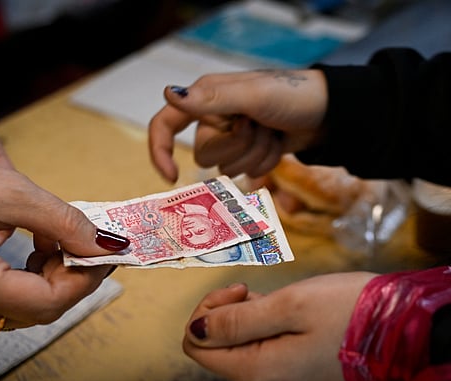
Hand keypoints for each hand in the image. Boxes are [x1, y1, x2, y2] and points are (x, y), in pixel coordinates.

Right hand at [0, 137, 127, 328]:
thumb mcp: (11, 191)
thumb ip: (64, 221)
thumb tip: (107, 245)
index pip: (46, 302)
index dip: (84, 280)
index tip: (105, 252)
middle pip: (40, 310)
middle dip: (72, 277)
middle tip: (87, 242)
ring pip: (29, 308)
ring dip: (54, 276)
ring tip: (56, 238)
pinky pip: (11, 302)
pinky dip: (34, 278)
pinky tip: (38, 247)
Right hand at [148, 69, 328, 182]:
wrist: (329, 112)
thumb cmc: (292, 95)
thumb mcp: (252, 95)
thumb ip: (210, 99)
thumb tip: (168, 94)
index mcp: (206, 98)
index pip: (165, 123)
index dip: (161, 150)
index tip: (171, 177)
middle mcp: (214, 117)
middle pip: (204, 156)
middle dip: (236, 148)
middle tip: (257, 126)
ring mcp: (231, 137)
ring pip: (227, 168)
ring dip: (254, 155)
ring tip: (272, 133)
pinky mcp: (248, 152)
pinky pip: (246, 173)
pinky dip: (265, 162)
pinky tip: (277, 144)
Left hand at [182, 271, 375, 380]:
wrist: (398, 326)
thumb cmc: (345, 309)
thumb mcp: (286, 305)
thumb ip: (235, 320)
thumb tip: (195, 329)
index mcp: (258, 371)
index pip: (196, 347)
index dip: (205, 314)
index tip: (237, 292)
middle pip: (214, 348)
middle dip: (224, 313)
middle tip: (252, 291)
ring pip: (235, 346)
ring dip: (243, 317)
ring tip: (272, 299)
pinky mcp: (290, 373)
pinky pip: (257, 349)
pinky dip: (259, 325)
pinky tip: (280, 310)